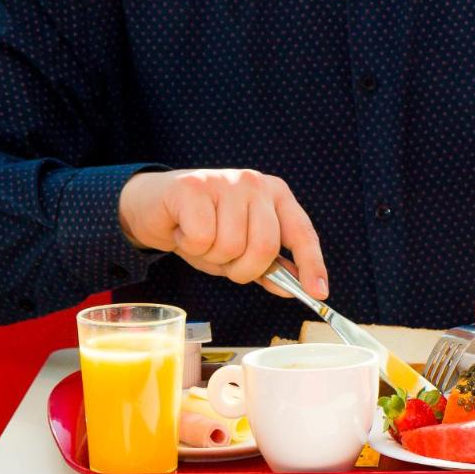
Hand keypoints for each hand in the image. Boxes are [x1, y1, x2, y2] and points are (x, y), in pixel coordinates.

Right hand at [118, 169, 327, 298]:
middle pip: (264, 247)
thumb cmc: (202, 227)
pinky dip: (190, 246)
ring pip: (231, 245)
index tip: (319, 292)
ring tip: (200, 240)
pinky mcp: (194, 186)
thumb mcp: (240, 249)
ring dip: (212, 256)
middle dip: (243, 269)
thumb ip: (269, 267)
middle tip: (224, 261)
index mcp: (276, 195)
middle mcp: (255, 183)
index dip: (312, 264)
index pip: (302, 233)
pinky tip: (183, 231)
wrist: (155, 207)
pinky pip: (202, 237)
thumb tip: (294, 288)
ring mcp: (225, 181)